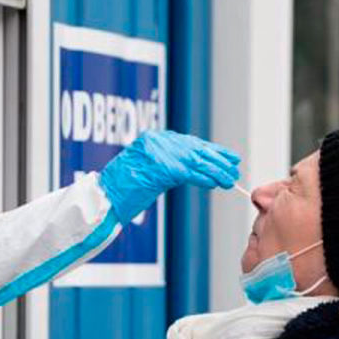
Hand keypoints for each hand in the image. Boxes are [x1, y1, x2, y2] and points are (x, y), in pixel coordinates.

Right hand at [99, 130, 240, 221]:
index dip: (210, 151)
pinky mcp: (161, 167)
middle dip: (217, 158)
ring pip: (196, 160)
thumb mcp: (147, 172)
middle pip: (195, 148)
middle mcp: (157, 140)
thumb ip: (168, 166)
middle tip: (234, 166)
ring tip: (229, 179)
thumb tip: (194, 169)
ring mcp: (159, 152)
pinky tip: (215, 184)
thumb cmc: (122, 191)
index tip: (226, 156)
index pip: (189, 143)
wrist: (104, 199)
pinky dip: (204, 178)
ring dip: (215, 170)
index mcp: (153, 139)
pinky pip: (190, 172)